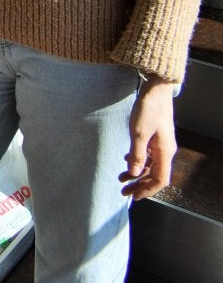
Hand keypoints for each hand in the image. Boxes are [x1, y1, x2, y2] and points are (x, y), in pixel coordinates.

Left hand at [119, 77, 177, 199]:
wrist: (156, 90)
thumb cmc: (148, 109)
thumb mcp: (139, 133)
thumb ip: (137, 154)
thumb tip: (134, 173)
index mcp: (164, 152)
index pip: (160, 179)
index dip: (147, 190)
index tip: (134, 196)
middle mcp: (165, 150)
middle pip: (155, 175)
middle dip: (140, 185)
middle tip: (124, 192)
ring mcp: (160, 144)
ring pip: (150, 165)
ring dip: (137, 173)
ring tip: (121, 179)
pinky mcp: (155, 137)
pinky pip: (148, 155)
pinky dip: (138, 161)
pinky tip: (127, 161)